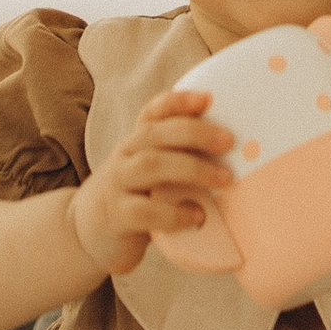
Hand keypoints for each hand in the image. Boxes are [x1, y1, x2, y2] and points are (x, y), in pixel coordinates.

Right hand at [68, 85, 234, 277]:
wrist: (88, 231)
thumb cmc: (136, 197)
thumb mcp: (152, 172)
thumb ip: (180, 160)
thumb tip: (242, 156)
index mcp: (137, 141)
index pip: (153, 111)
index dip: (179, 101)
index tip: (208, 98)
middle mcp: (125, 155)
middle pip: (156, 133)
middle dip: (195, 132)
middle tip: (230, 141)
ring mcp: (118, 185)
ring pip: (150, 165)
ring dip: (191, 169)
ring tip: (224, 179)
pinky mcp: (117, 217)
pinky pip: (143, 211)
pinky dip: (174, 213)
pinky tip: (198, 216)